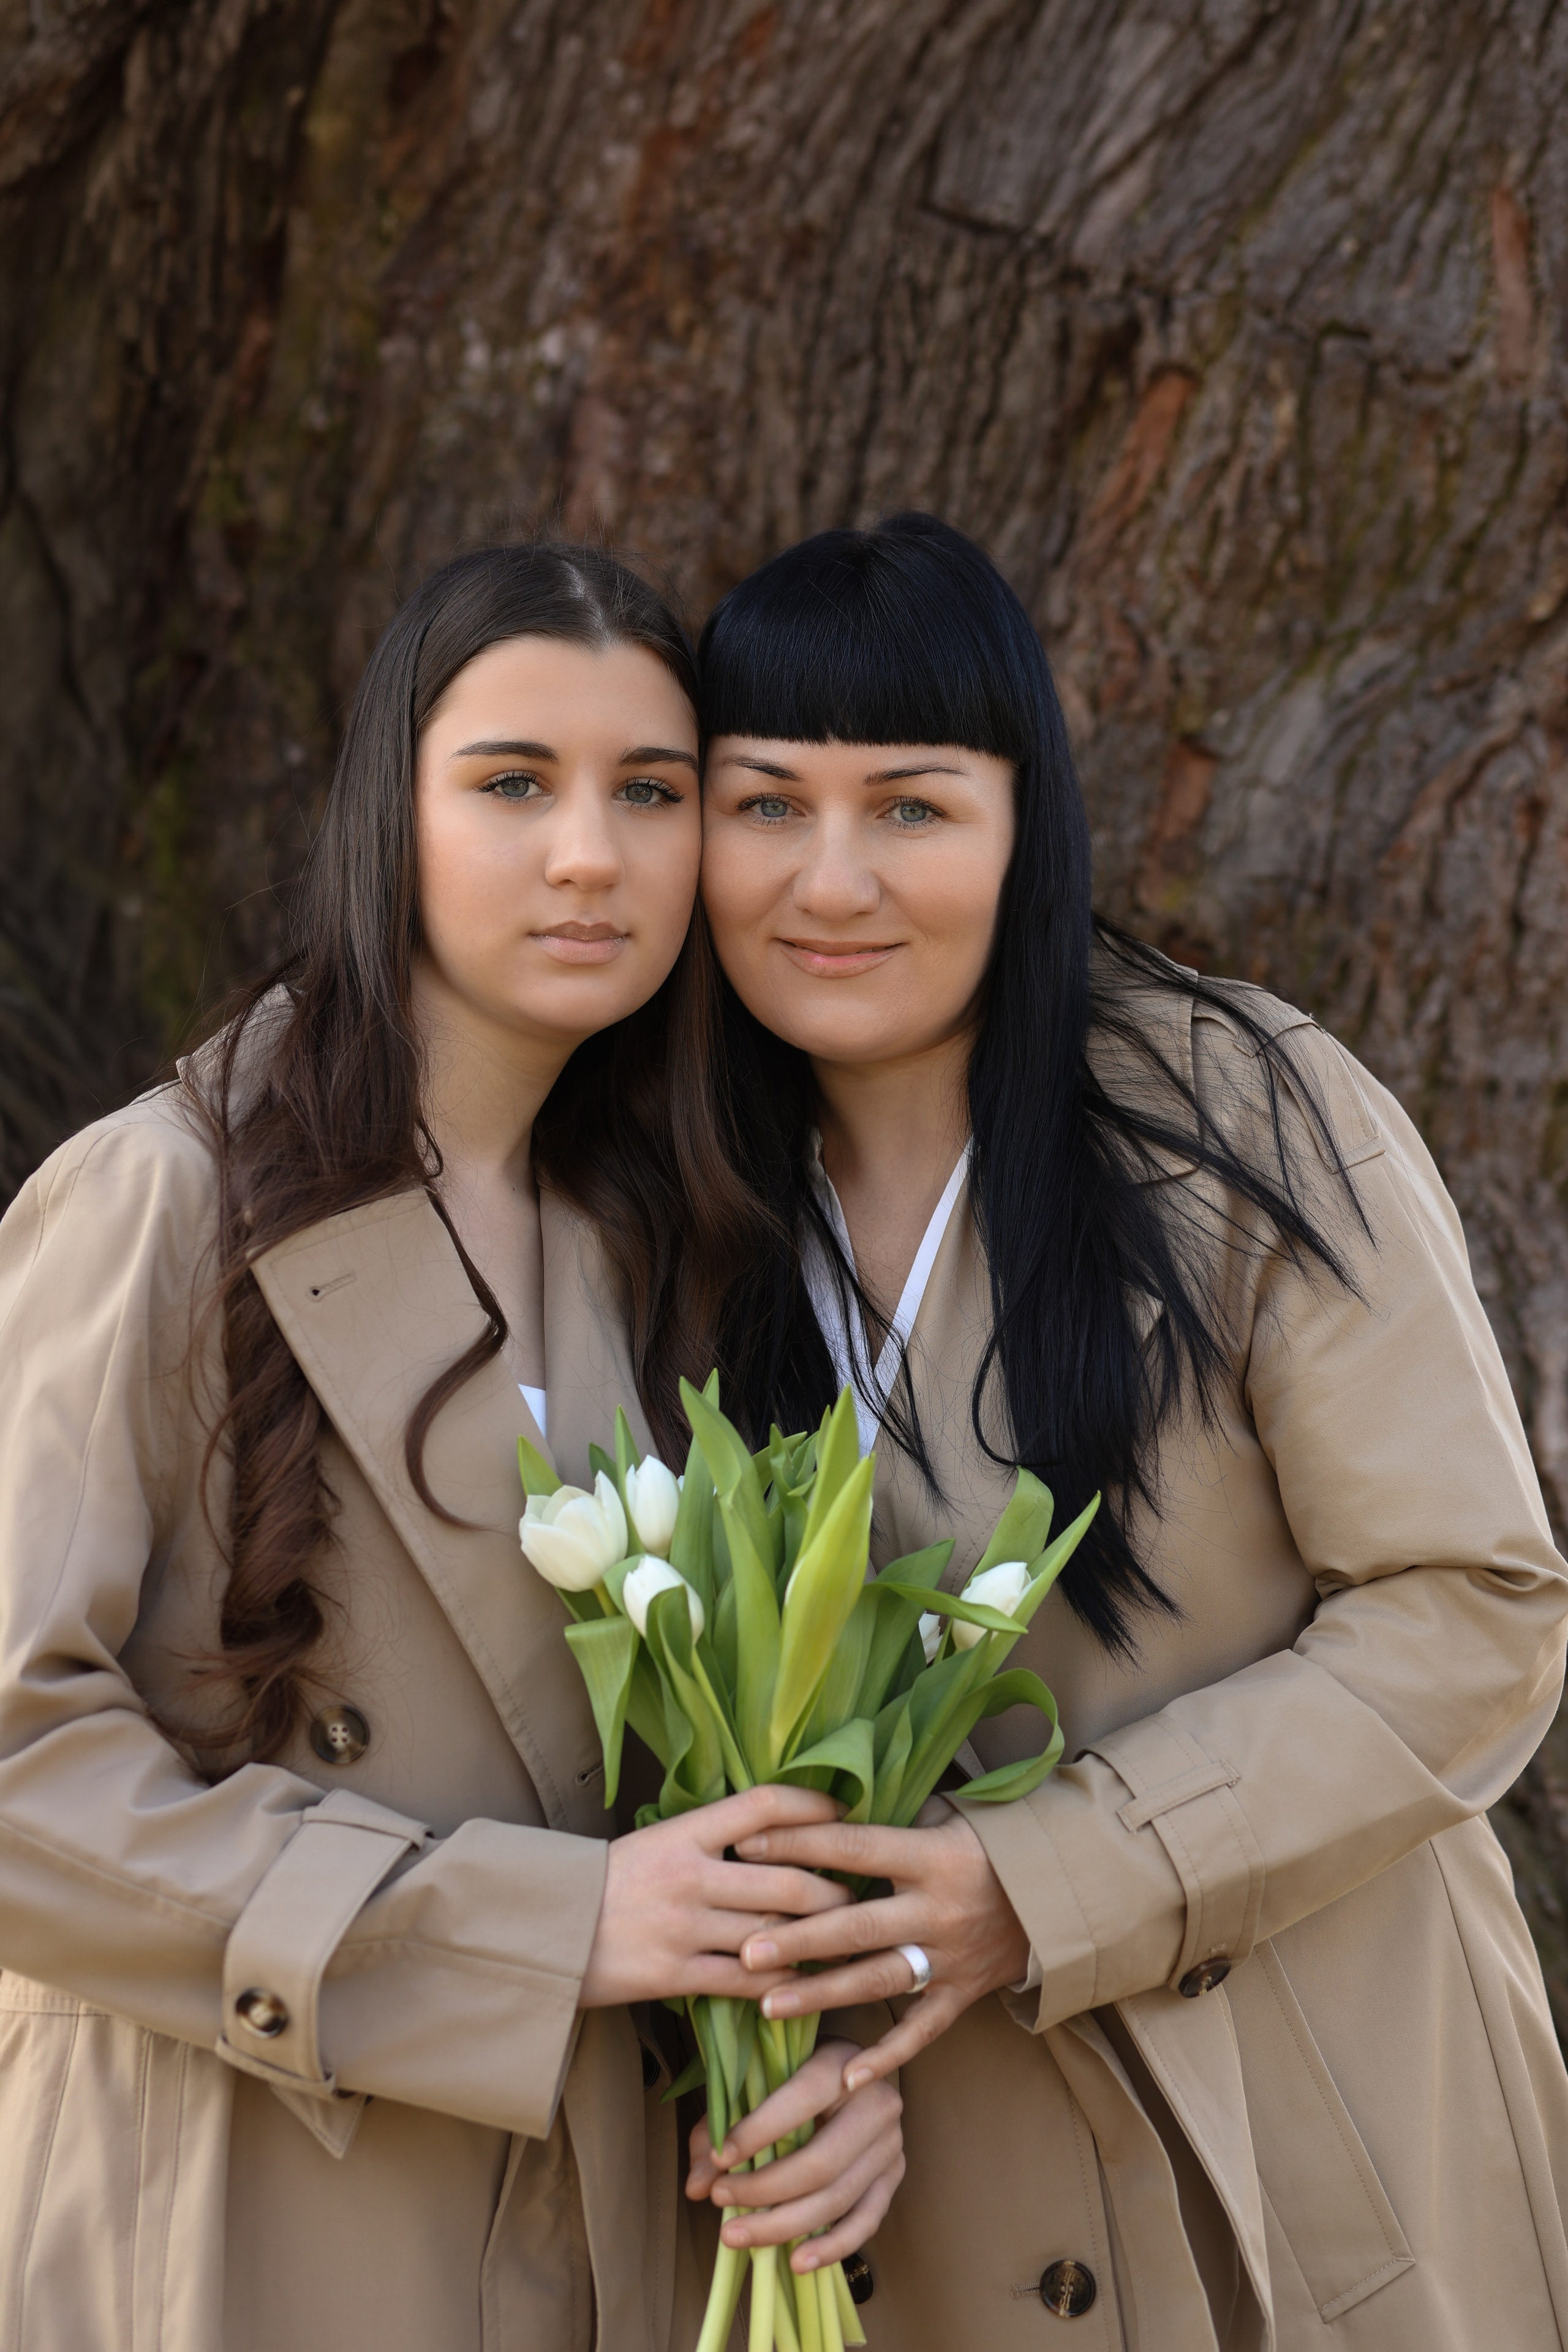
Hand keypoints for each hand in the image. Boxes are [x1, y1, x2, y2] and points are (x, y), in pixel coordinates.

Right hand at [579, 1785, 851, 2007]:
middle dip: (833, 1891)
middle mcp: (688, 1875)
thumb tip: (779, 1834)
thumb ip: (712, 1836)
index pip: (764, 1805)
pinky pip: (747, 1981)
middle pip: (787, 1879)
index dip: (812, 1807)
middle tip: (856, 1897)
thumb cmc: (609, 1881)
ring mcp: (683, 1927)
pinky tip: (800, 1980)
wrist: (546, 1929)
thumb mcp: (657, 1840)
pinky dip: (780, 1981)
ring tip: (842, 1941)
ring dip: (817, 1940)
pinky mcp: (673, 1975)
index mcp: (684, 1831)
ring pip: (774, 1932)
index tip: (844, 1814)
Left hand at [686, 2040, 903, 2272]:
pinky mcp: (894, 2176)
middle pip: (820, 2163)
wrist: (847, 2073)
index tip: (718, 2159)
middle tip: (719, 2199)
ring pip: (838, 2198)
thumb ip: (718, 2128)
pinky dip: (831, 2248)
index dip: (758, 2132)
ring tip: (737, 2235)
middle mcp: (876, 2101)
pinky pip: (866, 2221)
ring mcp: (891, 2142)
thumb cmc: (791, 2077)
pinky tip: (796, 2261)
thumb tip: (696, 2186)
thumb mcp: (754, 2083)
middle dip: (764, 2189)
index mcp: (840, 2062)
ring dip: (783, 2225)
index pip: (801, 2099)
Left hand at [733, 1798, 1028, 2085]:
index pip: (853, 1848)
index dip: (799, 1845)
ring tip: (766, 2004)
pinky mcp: (962, 1994)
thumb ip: (894, 1818)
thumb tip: (828, 1805)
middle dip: (799, 1938)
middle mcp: (936, 1909)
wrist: (1065, 1891)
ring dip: (821, 1994)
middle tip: (745, 1949)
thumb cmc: (993, 1842)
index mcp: (930, 1856)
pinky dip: (886, 2056)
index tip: (745, 1846)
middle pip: (858, 1925)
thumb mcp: (950, 1814)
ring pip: (877, 1980)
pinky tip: (845, 2079)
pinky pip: (921, 2031)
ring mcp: (950, 1957)